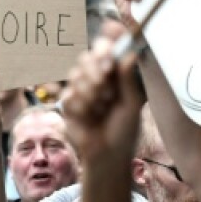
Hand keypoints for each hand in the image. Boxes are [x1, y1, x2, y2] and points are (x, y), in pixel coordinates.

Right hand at [60, 38, 142, 162]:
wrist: (108, 155)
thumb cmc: (124, 131)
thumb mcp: (132, 104)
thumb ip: (128, 79)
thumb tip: (130, 53)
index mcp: (114, 75)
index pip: (105, 49)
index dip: (104, 45)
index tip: (108, 51)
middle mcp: (96, 79)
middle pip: (86, 57)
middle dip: (95, 67)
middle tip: (105, 79)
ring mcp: (80, 90)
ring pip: (76, 75)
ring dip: (91, 92)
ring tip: (101, 109)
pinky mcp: (68, 103)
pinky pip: (69, 95)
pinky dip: (82, 106)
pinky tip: (89, 118)